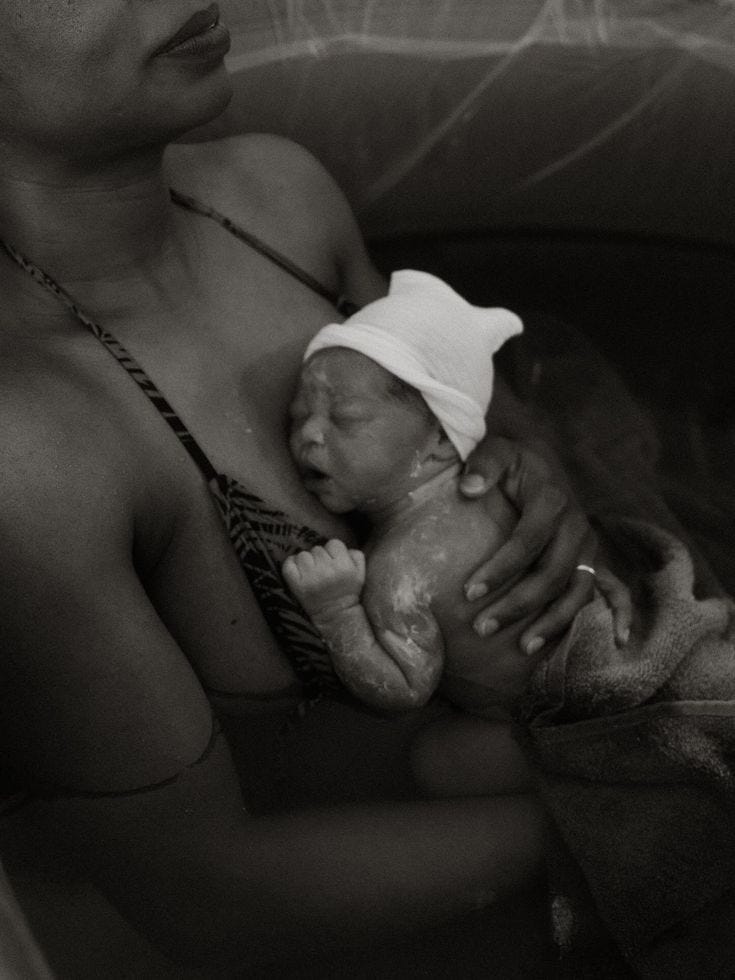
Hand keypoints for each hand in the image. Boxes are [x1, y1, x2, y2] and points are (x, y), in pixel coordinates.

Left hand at [283, 539, 365, 620]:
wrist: (334, 614)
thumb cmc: (347, 590)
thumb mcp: (360, 573)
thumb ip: (356, 555)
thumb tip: (338, 546)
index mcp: (344, 567)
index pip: (334, 543)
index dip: (333, 551)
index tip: (333, 561)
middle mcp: (327, 571)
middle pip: (317, 549)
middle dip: (320, 558)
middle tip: (323, 570)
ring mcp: (310, 578)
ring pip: (303, 555)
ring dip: (306, 561)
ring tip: (312, 573)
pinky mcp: (297, 585)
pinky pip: (288, 564)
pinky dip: (291, 564)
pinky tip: (299, 572)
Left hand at [459, 437, 631, 652]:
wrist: (541, 464)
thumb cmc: (511, 464)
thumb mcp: (497, 453)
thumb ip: (482, 465)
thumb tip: (469, 488)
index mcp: (551, 500)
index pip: (526, 541)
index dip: (500, 569)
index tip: (468, 592)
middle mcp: (576, 527)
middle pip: (551, 574)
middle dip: (517, 604)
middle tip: (481, 627)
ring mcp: (589, 546)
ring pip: (576, 591)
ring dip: (552, 622)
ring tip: (522, 648)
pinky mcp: (594, 560)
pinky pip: (613, 591)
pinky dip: (619, 615)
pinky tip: (618, 641)